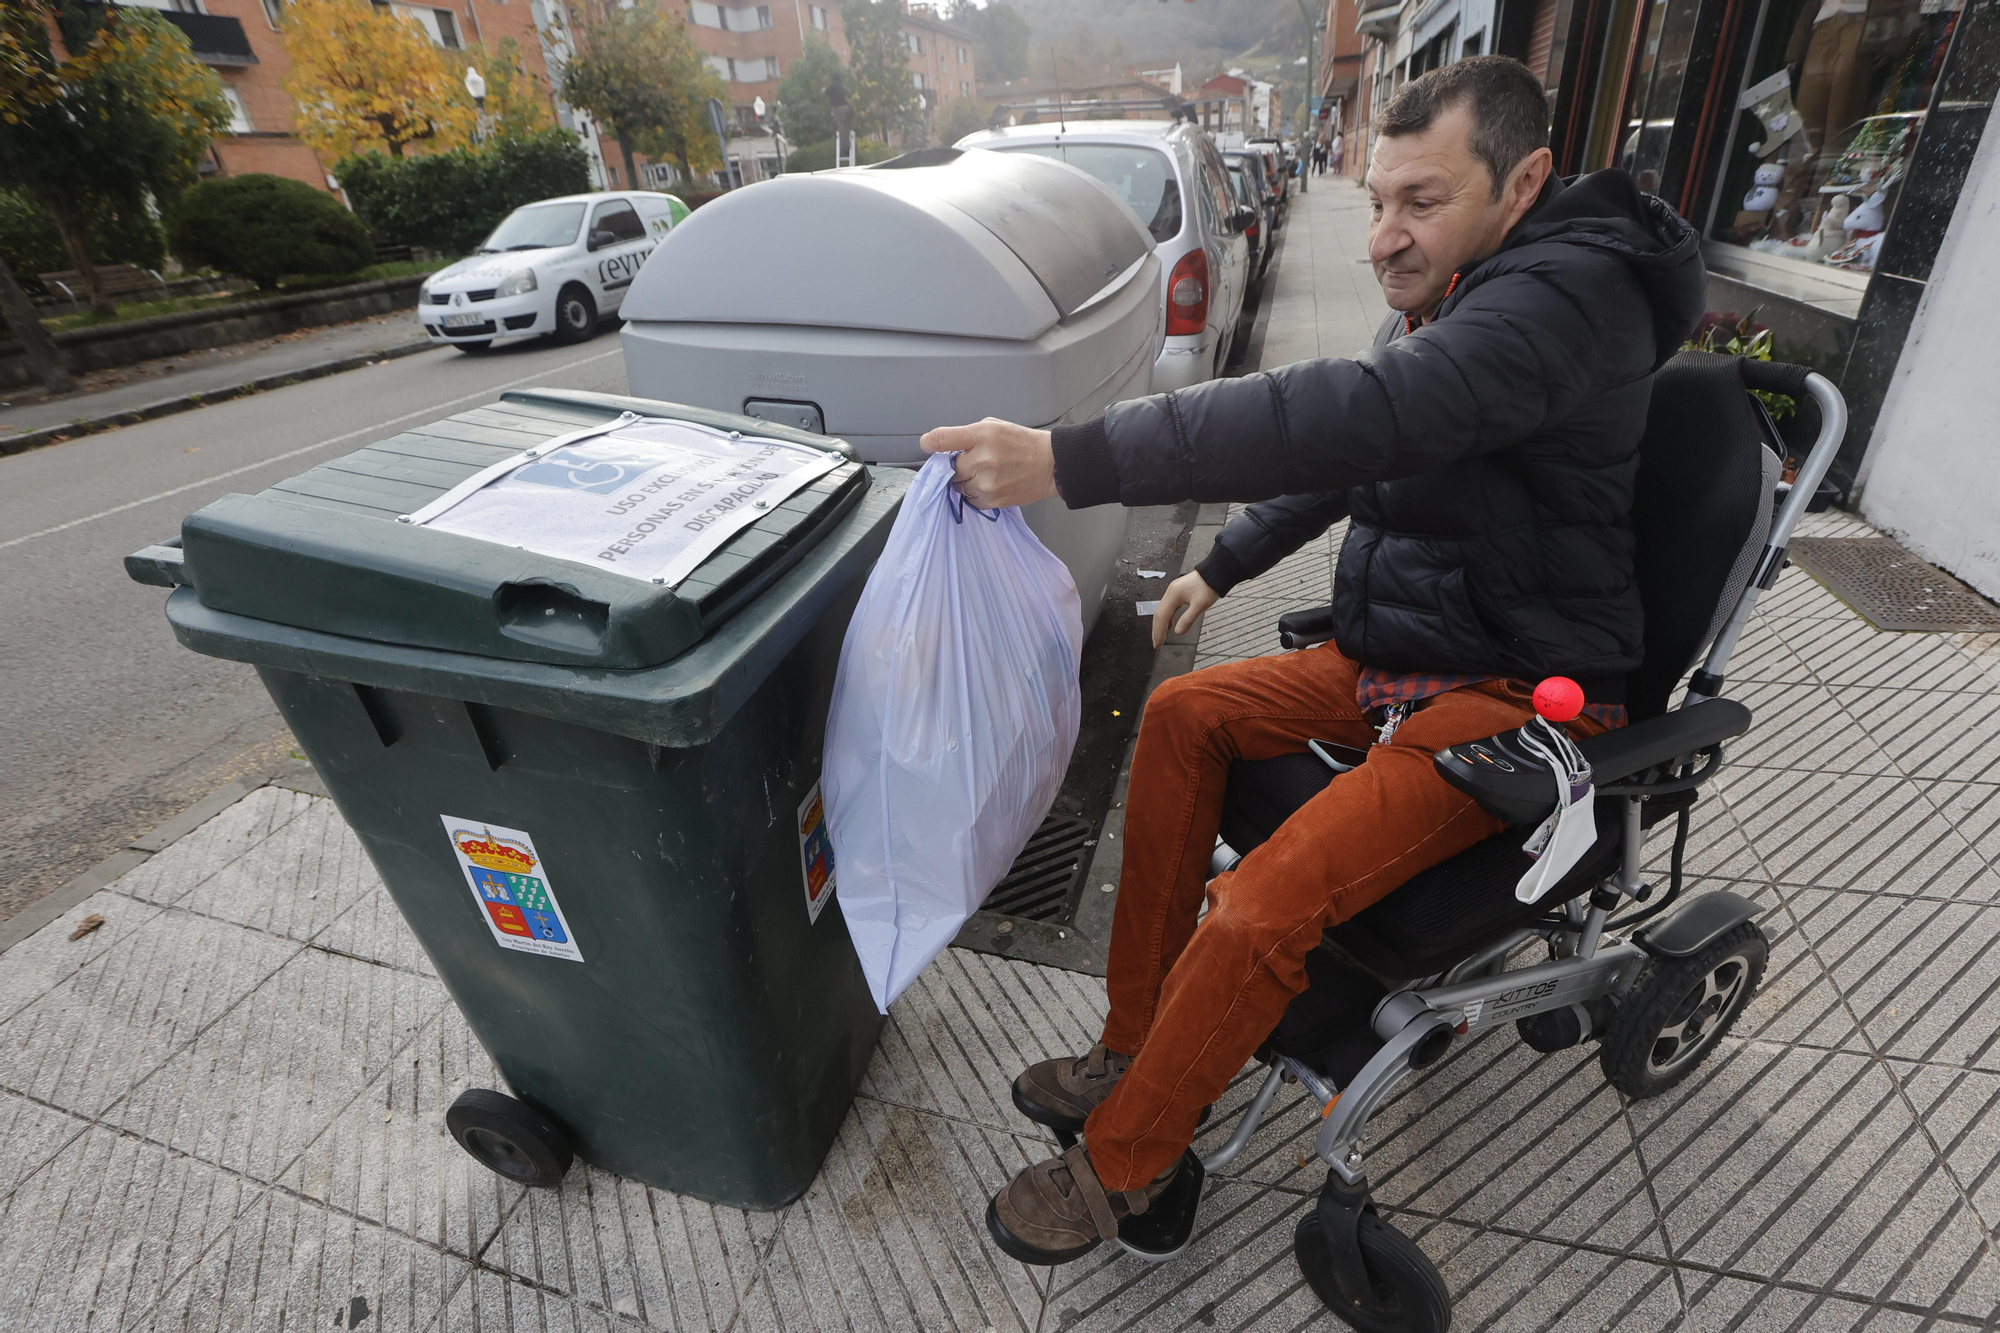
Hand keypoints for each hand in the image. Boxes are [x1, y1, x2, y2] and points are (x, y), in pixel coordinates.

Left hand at [919, 417, 1056, 510]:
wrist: (1050, 464)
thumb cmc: (1022, 443)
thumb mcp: (995, 426)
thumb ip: (969, 435)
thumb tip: (946, 448)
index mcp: (982, 435)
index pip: (944, 438)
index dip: (931, 443)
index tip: (928, 445)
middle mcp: (982, 458)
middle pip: (950, 468)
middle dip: (957, 467)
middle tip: (971, 463)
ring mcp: (987, 481)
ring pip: (959, 487)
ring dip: (966, 482)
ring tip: (985, 475)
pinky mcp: (993, 499)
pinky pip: (971, 500)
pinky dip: (976, 495)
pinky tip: (991, 485)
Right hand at [1152, 570, 1218, 648]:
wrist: (1215, 572)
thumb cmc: (1209, 586)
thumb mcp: (1200, 605)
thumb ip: (1188, 619)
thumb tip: (1178, 632)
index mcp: (1173, 595)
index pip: (1161, 617)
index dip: (1158, 632)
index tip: (1158, 644)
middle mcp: (1170, 593)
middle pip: (1158, 614)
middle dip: (1156, 630)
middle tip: (1156, 644)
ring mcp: (1174, 592)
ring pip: (1163, 611)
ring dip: (1161, 624)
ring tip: (1161, 637)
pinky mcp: (1178, 593)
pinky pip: (1169, 607)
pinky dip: (1167, 618)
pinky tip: (1169, 624)